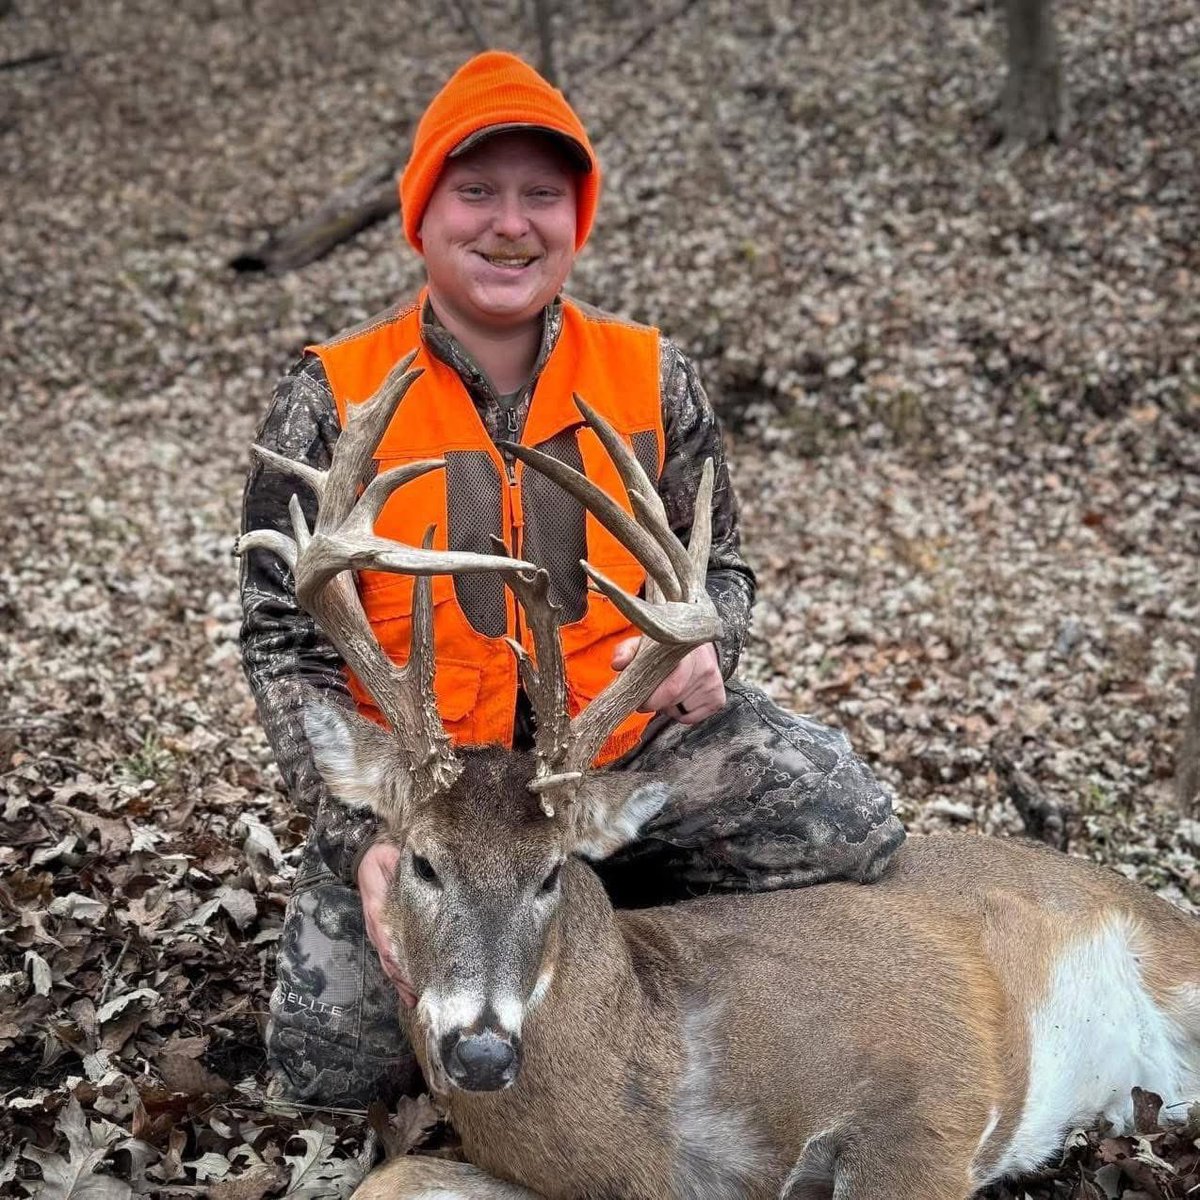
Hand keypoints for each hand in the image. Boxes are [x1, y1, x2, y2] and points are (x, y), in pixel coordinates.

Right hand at [358, 842, 416, 1008]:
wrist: (366, 856)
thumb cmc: (382, 858)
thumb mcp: (389, 857)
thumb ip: (400, 864)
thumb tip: (417, 866)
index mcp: (379, 911)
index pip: (389, 942)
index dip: (400, 962)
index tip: (413, 978)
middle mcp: (377, 926)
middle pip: (389, 960)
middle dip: (403, 980)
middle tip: (419, 998)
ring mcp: (378, 931)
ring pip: (389, 962)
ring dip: (401, 982)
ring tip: (414, 1000)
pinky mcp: (382, 931)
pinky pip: (390, 956)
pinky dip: (398, 974)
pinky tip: (408, 987)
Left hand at [610, 638, 725, 724]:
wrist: (698, 645)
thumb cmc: (666, 647)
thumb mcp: (644, 643)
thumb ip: (627, 651)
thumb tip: (618, 664)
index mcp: (687, 651)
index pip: (672, 687)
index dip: (652, 699)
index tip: (640, 700)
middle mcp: (706, 667)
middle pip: (673, 700)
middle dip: (655, 702)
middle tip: (648, 696)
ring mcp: (714, 684)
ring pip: (679, 711)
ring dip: (667, 707)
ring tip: (668, 690)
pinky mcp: (718, 699)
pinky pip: (690, 718)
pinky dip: (679, 713)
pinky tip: (680, 696)